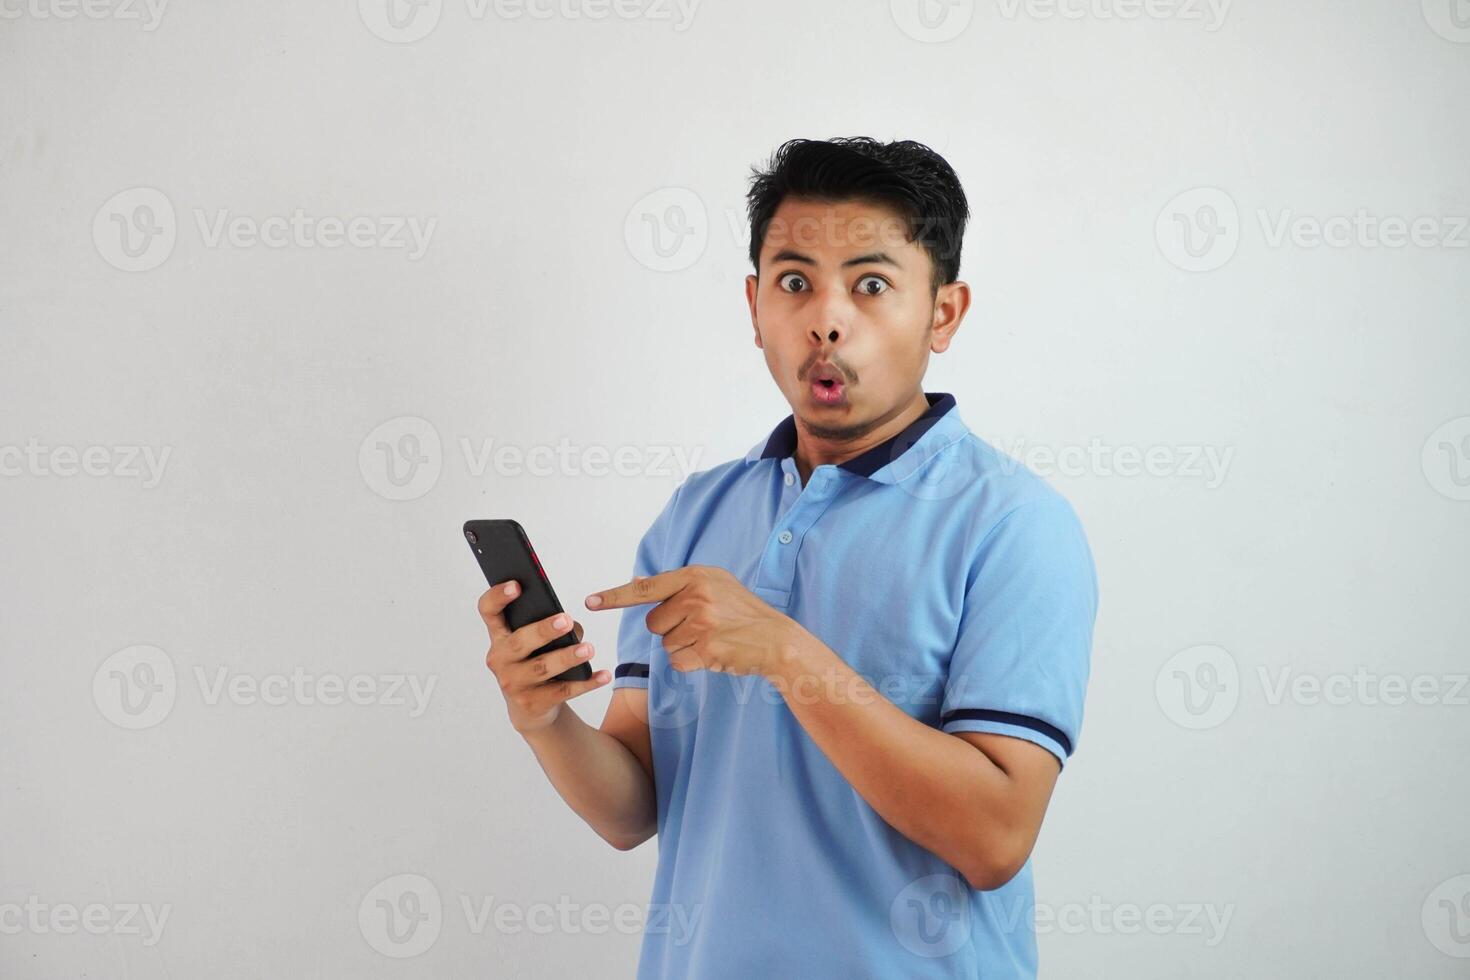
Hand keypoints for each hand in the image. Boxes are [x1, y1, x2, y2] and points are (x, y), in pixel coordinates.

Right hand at [478, 579, 608, 733]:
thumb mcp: (534, 643)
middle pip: (520, 641)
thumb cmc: (533, 662)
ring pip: (542, 668)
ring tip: (589, 649)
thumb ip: (548, 627)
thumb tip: (572, 626)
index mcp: (499, 636)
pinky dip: (586, 683)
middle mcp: (500, 659)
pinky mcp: (532, 703)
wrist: (530, 708)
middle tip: (567, 620)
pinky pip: (563, 691)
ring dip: (567, 657)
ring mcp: (514, 683)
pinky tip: (603, 675)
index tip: (517, 585)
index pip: (489, 611)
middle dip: (544, 630)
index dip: (498, 596)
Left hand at [584, 566, 805, 678]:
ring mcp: (701, 623)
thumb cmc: (743, 612)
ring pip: (665, 643)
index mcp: (695, 576)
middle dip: (671, 628)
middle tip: (701, 626)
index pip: (645, 587)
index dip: (615, 596)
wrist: (775, 639)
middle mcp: (696, 596)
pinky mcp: (705, 648)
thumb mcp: (716, 585)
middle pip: (653, 622)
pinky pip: (677, 661)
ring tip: (712, 638)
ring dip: (683, 646)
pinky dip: (690, 663)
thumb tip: (639, 581)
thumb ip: (680, 584)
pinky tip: (712, 653)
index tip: (590, 601)